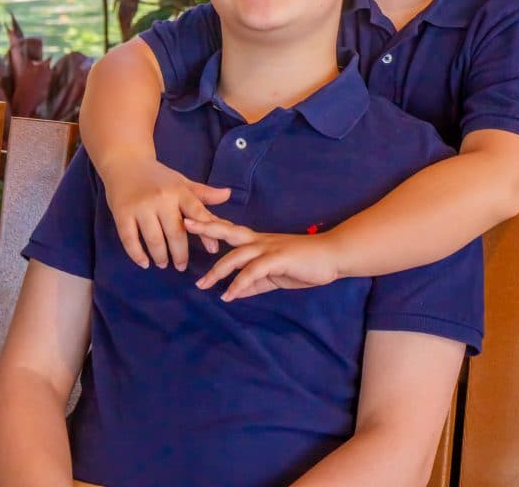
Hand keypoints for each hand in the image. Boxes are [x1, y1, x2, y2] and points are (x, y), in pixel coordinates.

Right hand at [102, 156, 230, 269]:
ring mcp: (141, 206)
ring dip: (160, 256)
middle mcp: (162, 198)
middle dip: (180, 253)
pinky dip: (137, 255)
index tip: (213, 250)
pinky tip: (144, 263)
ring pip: (154, 239)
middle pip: (175, 232)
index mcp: (179, 191)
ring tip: (163, 264)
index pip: (197, 213)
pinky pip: (130, 239)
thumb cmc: (159, 177)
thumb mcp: (182, 183)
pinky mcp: (122, 214)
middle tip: (181, 266)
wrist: (126, 163)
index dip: (206, 233)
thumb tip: (228, 195)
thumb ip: (204, 194)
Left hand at [184, 216, 340, 299]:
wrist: (332, 257)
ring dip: (218, 269)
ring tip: (202, 283)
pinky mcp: (279, 259)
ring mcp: (270, 248)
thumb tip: (234, 292)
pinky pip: (254, 271)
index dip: (211, 227)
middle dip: (206, 227)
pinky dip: (240, 283)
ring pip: (238, 254)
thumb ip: (255, 283)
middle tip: (185, 225)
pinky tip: (229, 294)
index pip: (231, 231)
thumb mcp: (275, 276)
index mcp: (259, 242)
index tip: (191, 224)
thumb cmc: (306, 264)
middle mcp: (261, 241)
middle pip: (229, 231)